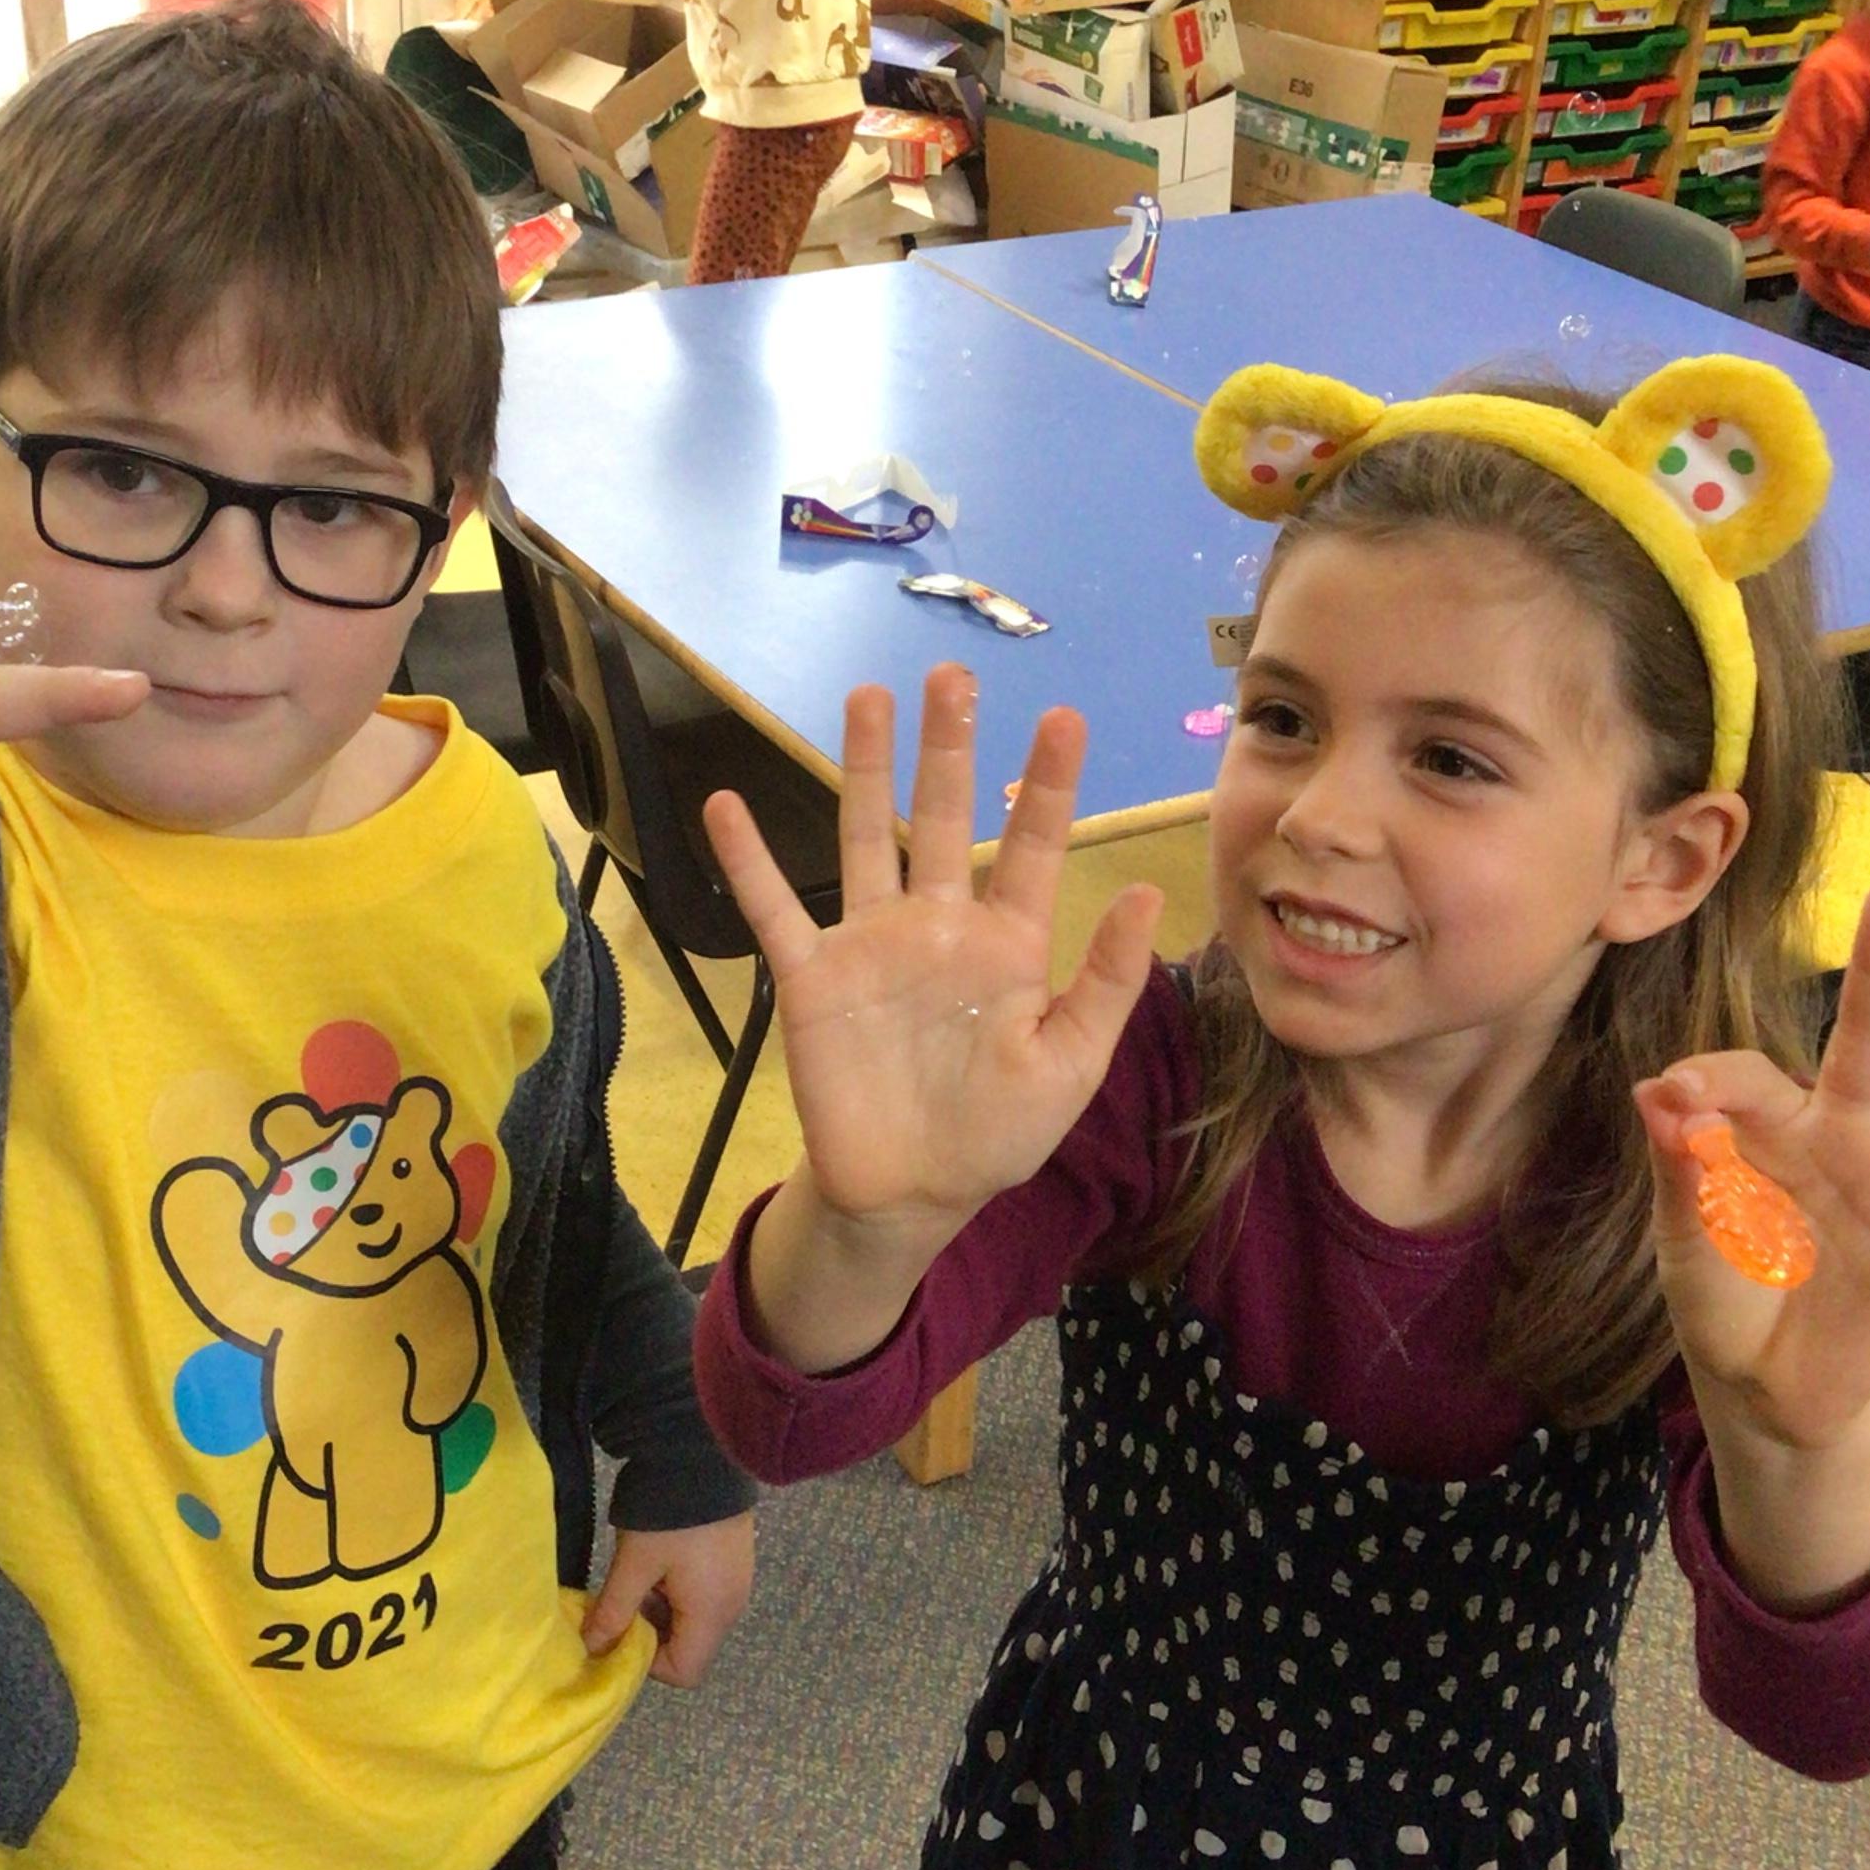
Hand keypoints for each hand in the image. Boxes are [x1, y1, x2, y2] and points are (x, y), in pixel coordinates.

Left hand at [582, 1513, 754, 1686]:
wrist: (700, 1453)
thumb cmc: (667, 1516)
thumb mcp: (633, 1564)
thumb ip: (613, 1612)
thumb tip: (590, 1649)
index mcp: (712, 1614)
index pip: (683, 1672)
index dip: (646, 1662)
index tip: (620, 1632)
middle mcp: (732, 1607)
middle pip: (689, 1648)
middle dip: (650, 1634)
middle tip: (624, 1602)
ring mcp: (737, 1583)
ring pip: (693, 1622)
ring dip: (662, 1611)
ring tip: (639, 1576)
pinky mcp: (734, 1562)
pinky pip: (703, 1597)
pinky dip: (677, 1592)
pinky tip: (660, 1561)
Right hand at [703, 665, 1162, 1253]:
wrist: (910, 1194)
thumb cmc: (997, 1133)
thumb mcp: (1069, 1065)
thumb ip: (1103, 982)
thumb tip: (1146, 895)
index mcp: (1008, 943)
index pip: (1033, 845)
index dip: (1049, 783)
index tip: (1064, 716)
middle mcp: (939, 924)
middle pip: (944, 815)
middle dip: (949, 746)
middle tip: (952, 675)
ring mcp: (872, 943)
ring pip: (867, 835)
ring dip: (863, 768)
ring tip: (868, 695)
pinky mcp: (813, 978)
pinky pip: (776, 909)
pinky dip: (749, 860)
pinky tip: (723, 804)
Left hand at [1636, 884, 1869, 1451]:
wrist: (1768, 1387)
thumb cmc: (1722, 1299)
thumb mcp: (1686, 1245)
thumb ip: (1680, 1174)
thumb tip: (1654, 1095)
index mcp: (1774, 1128)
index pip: (1751, 1076)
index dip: (1715, 1080)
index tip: (1678, 1098)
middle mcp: (1849, 1133)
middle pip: (1869, 1039)